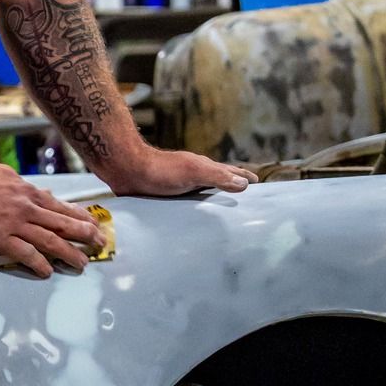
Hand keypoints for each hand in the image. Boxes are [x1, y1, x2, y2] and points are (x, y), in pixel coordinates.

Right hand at [0, 161, 106, 277]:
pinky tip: (48, 271)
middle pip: (63, 224)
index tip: (94, 224)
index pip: (61, 206)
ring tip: (82, 263)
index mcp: (28, 193)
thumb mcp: (6, 175)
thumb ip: (25, 187)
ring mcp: (16, 225)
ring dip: (69, 253)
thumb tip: (40, 191)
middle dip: (85, 235)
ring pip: (50, 241)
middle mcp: (28, 209)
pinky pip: (26, 254)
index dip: (80, 217)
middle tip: (100, 244)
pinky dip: (39, 263)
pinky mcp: (1, 239)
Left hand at [104, 145, 257, 196]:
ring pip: (202, 191)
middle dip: (232, 186)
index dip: (244, 177)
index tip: (258, 182)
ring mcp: (179, 184)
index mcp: (204, 168)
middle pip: (218, 181)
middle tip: (245, 195)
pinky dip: (194, 207)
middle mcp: (193, 175)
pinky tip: (191, 217)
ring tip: (222, 210)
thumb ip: (217, 177)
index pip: (230, 172)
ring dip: (213, 197)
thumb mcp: (193, 172)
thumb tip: (244, 184)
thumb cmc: (160, 171)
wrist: (127, 170)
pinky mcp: (165, 195)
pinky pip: (186, 202)